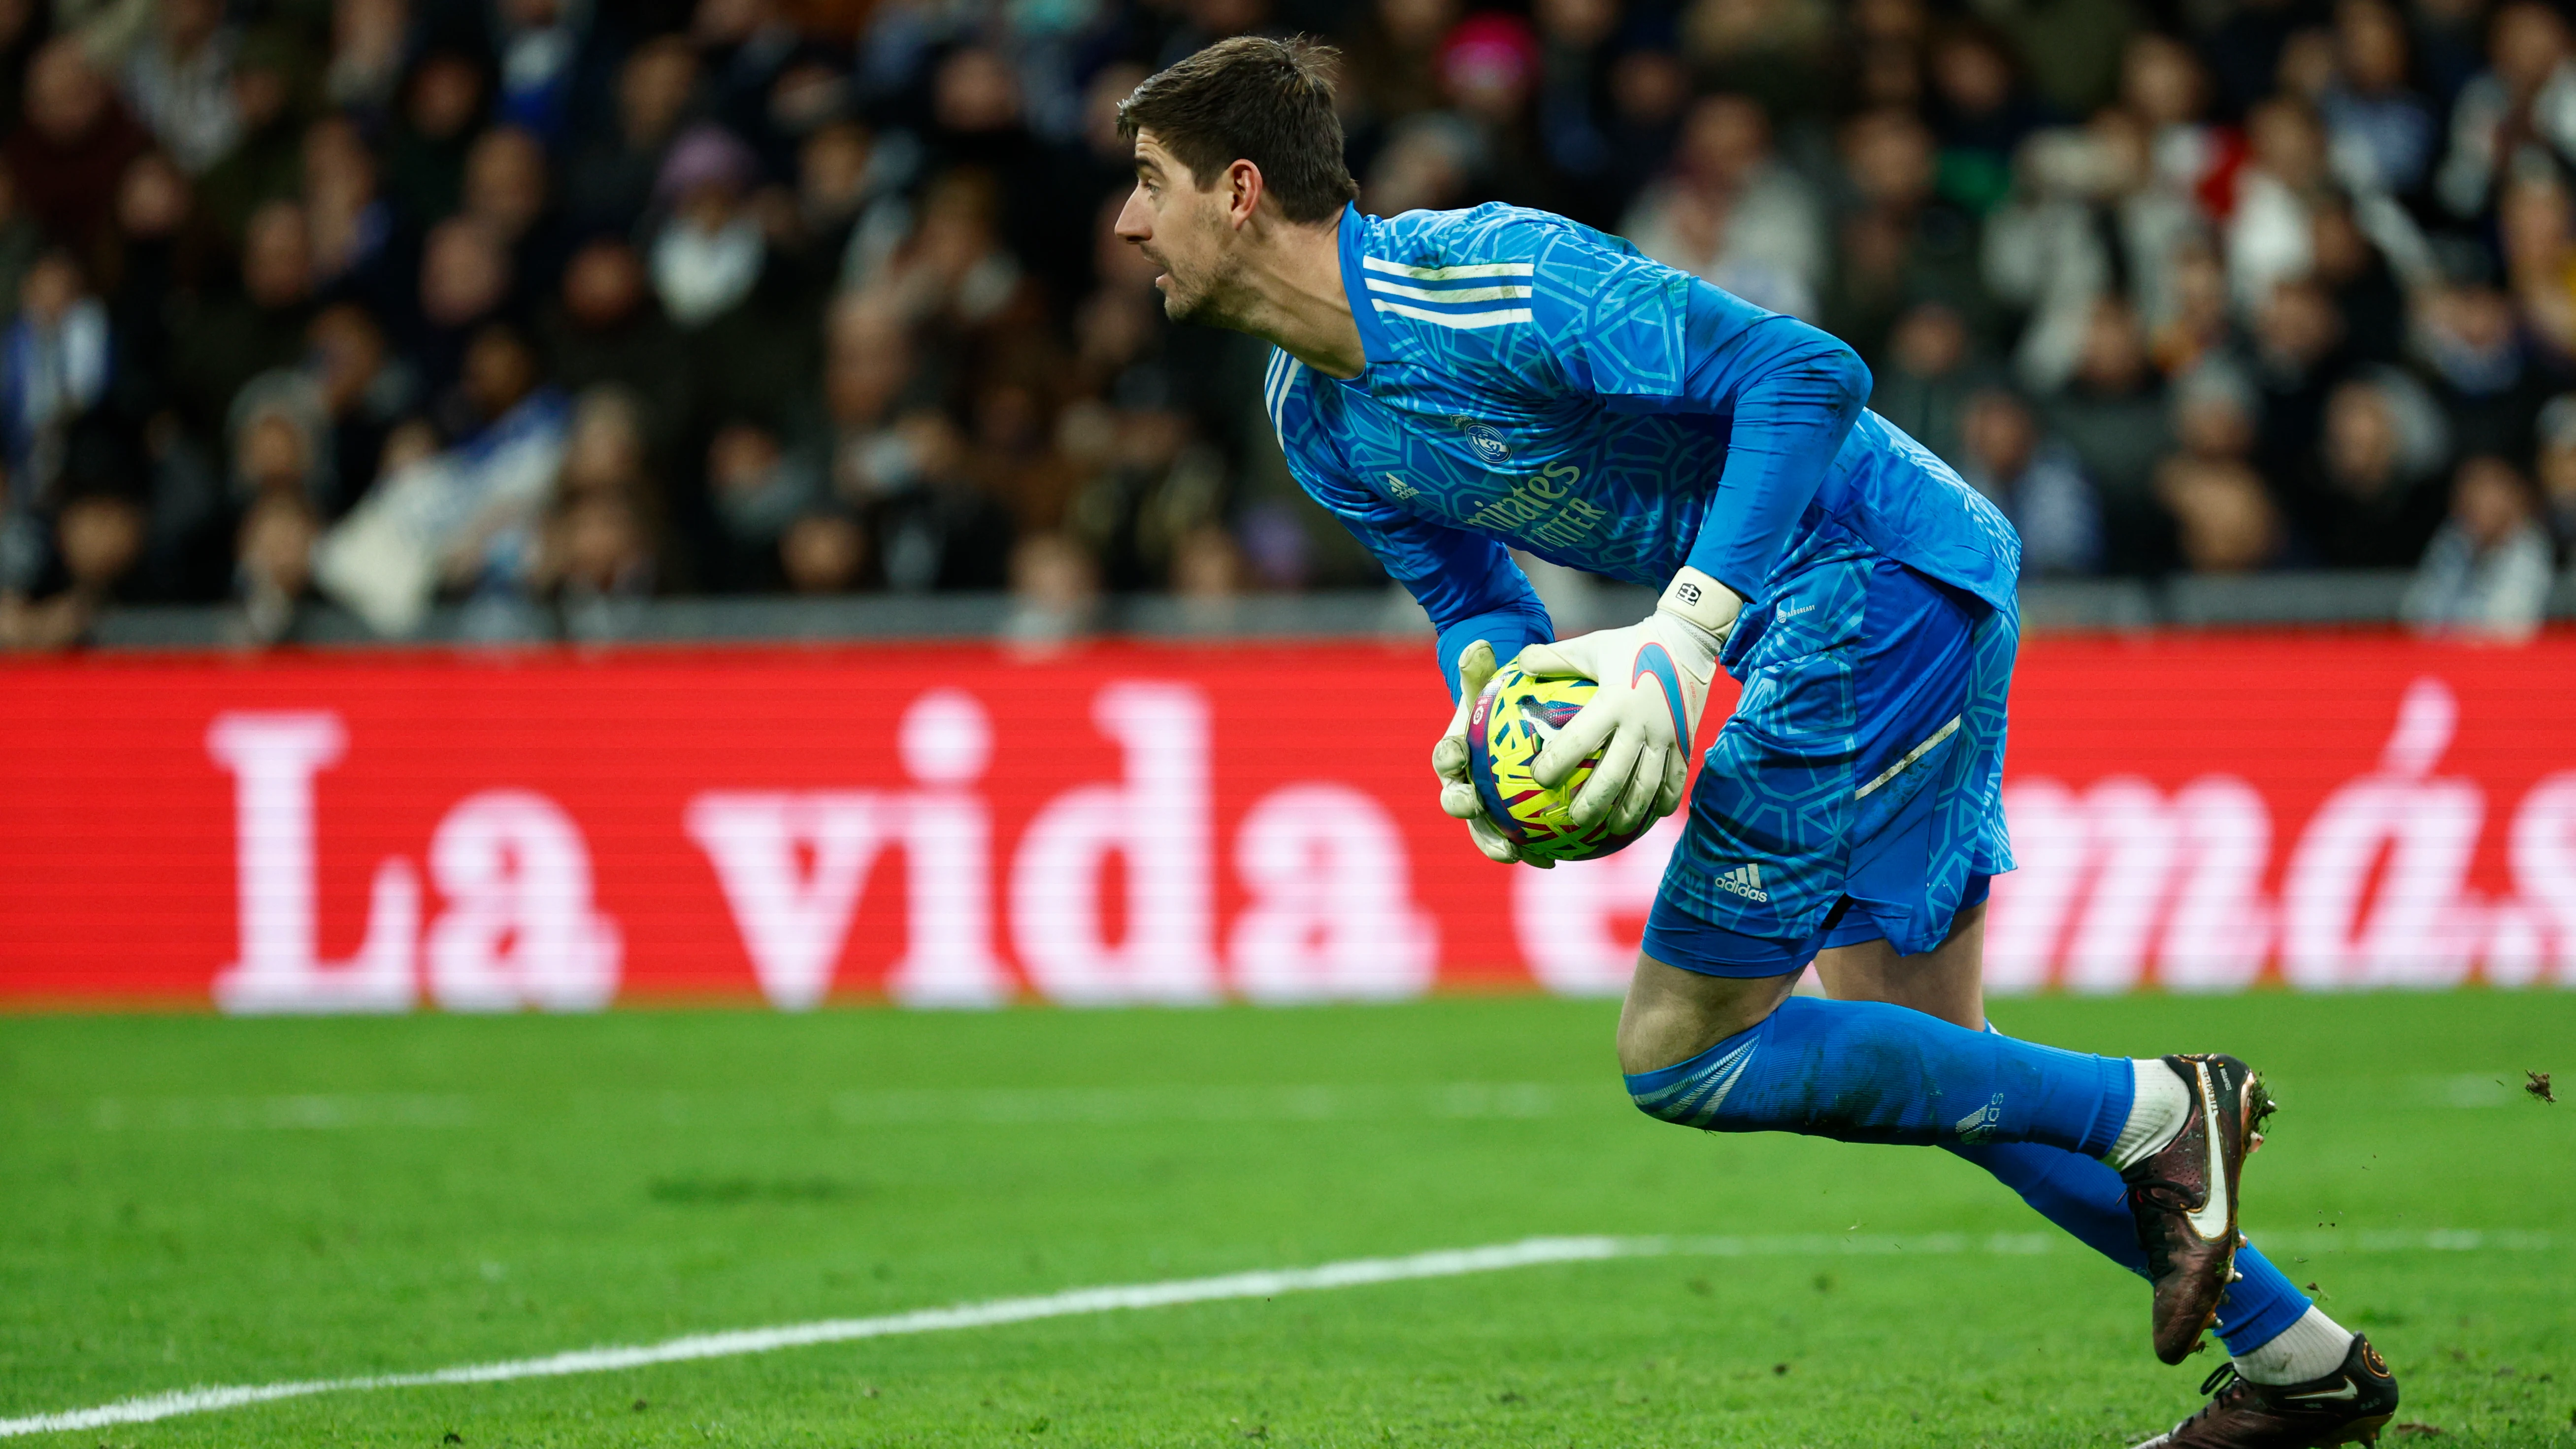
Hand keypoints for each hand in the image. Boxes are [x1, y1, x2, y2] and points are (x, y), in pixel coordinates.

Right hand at [1429, 639, 1547, 866]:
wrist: (1510, 724)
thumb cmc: (1498, 701)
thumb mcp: (1489, 681)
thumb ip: (1479, 668)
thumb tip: (1476, 644)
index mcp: (1454, 753)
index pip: (1444, 757)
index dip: (1446, 761)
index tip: (1454, 760)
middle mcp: (1463, 784)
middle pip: (1455, 799)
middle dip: (1461, 807)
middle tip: (1474, 807)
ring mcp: (1485, 807)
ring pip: (1484, 829)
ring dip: (1493, 842)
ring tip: (1512, 851)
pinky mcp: (1508, 824)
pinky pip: (1519, 840)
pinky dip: (1533, 851)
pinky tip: (1553, 860)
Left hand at [1516, 567, 1739, 834]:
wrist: (1689, 640)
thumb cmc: (1633, 643)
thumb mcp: (1592, 646)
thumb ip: (1554, 658)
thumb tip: (1518, 664)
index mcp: (1613, 702)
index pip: (1579, 741)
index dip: (1556, 763)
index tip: (1538, 780)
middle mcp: (1641, 724)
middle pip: (1615, 776)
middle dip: (1593, 804)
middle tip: (1574, 821)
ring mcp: (1667, 736)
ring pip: (1648, 786)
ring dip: (1631, 812)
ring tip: (1614, 831)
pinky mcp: (1686, 741)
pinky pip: (1677, 779)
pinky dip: (1665, 801)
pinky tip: (1653, 816)